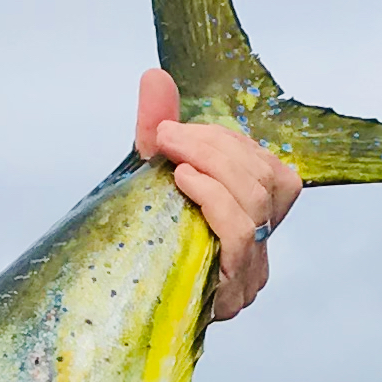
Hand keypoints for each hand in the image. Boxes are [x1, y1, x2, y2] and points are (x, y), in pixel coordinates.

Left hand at [135, 70, 299, 320]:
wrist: (108, 305)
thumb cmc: (139, 240)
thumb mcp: (150, 177)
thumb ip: (159, 126)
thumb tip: (154, 76)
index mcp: (257, 222)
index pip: (273, 172)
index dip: (230, 142)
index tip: (173, 127)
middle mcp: (263, 250)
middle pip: (265, 181)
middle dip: (216, 146)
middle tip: (166, 133)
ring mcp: (251, 275)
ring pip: (256, 201)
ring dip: (212, 163)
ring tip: (172, 152)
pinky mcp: (230, 294)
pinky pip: (239, 233)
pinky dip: (213, 197)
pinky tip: (183, 181)